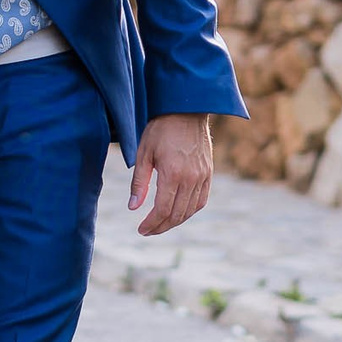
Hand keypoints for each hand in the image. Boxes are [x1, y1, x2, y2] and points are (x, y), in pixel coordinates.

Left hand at [128, 112, 213, 236]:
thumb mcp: (144, 153)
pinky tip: (178, 213)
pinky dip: (189, 211)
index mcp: (172, 174)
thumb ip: (139, 183)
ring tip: (160, 224)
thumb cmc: (161, 129)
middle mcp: (190, 178)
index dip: (151, 224)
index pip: (163, 210)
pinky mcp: (208, 174)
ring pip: (190, 210)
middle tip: (148, 231)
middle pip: (177, 214)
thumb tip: (133, 208)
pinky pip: (201, 200)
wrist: (186, 110)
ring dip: (175, 221)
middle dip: (161, 226)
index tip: (141, 230)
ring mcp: (202, 177)